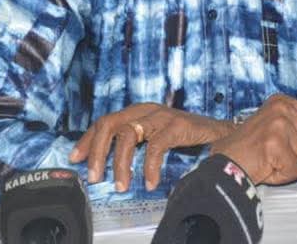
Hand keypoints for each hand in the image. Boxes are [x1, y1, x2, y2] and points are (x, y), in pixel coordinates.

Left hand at [69, 103, 234, 191]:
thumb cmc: (185, 138)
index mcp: (138, 112)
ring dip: (120, 163)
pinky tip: (150, 182)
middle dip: (98, 152)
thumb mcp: (154, 138)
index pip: (104, 122)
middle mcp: (146, 110)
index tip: (76, 158)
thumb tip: (108, 167)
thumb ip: (134, 146)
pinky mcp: (177, 125)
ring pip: (128, 134)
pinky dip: (149, 166)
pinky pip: (155, 146)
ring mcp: (161, 116)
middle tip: (95, 176)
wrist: (220, 133)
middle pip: (110, 124)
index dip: (88, 139)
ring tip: (121, 185)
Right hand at [210, 94, 296, 184]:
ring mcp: (277, 123)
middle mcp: (281, 107)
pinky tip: (268, 167)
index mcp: (284, 101)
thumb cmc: (255, 151)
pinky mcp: (273, 141)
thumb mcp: (288, 134)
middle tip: (283, 159)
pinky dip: (284, 175)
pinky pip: (295, 168)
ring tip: (273, 162)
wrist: (226, 163)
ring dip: (294, 168)